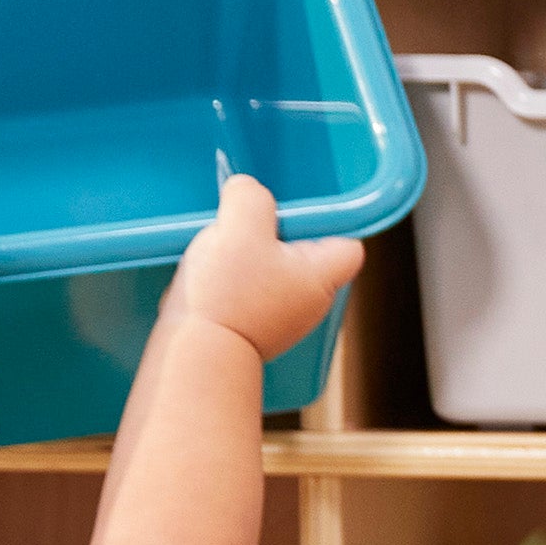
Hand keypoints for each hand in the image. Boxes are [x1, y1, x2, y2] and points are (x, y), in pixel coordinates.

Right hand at [170, 177, 361, 363]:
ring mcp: (283, 320)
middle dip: (274, 234)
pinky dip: (232, 282)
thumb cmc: (226, 294)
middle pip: (306, 252)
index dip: (327, 223)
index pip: (350, 244)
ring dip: (247, 257)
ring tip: (222, 254)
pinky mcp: (254, 330)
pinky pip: (250, 293)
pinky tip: (209, 278)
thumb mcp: (240, 226)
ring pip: (273, 271)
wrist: (194, 354)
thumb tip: (247, 189)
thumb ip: (250, 197)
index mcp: (323, 276)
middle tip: (246, 228)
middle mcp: (311, 302)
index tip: (291, 214)